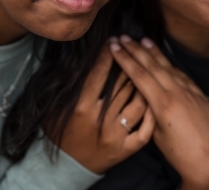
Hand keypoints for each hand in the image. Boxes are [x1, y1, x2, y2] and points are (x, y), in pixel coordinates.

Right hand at [53, 43, 154, 173]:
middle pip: (121, 85)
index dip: (107, 55)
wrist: (65, 168)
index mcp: (81, 108)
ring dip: (143, 83)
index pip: (99, 74)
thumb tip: (81, 59)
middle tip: (133, 46)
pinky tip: (153, 98)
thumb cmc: (59, 133)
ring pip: (137, 103)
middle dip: (129, 62)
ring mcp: (115, 136)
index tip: (113, 41)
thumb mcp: (55, 107)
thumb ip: (68, 85)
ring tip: (146, 66)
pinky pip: (145, 129)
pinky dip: (151, 113)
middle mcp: (100, 121)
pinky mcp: (125, 150)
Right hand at [109, 35, 208, 189]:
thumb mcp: (155, 133)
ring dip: (154, 52)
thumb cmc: (180, 154)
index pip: (139, 74)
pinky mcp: (200, 95)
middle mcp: (177, 93)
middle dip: (136, 49)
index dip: (125, 58)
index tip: (114, 46)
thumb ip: (148, 109)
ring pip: (169, 66)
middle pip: (152, 65)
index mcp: (162, 103)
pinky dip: (170, 65)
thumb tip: (143, 94)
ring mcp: (190, 92)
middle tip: (123, 37)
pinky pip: (182, 75)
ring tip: (142, 40)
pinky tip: (163, 59)